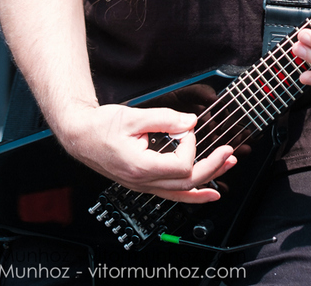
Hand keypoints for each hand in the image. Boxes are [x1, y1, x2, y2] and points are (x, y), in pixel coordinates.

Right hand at [56, 103, 235, 201]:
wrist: (81, 136)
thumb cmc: (101, 126)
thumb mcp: (134, 117)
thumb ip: (165, 119)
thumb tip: (190, 122)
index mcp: (140, 167)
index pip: (181, 165)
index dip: (190, 145)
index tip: (184, 128)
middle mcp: (143, 182)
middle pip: (187, 182)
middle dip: (213, 166)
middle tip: (230, 151)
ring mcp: (143, 186)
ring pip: (182, 192)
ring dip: (209, 179)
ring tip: (228, 166)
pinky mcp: (144, 183)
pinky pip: (173, 194)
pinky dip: (193, 193)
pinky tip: (209, 191)